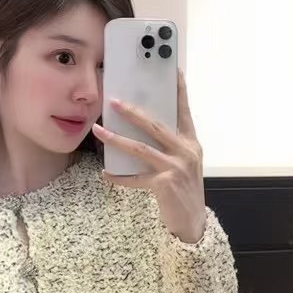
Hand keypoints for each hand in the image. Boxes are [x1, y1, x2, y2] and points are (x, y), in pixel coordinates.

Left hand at [93, 70, 206, 243]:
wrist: (193, 222)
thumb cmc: (185, 190)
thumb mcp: (184, 163)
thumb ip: (170, 145)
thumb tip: (144, 128)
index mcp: (191, 142)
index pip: (184, 110)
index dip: (179, 90)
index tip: (174, 70)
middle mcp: (186, 151)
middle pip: (155, 126)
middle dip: (132, 112)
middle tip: (113, 101)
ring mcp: (176, 167)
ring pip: (140, 148)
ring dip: (116, 139)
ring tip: (99, 131)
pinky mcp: (164, 184)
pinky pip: (135, 177)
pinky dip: (119, 176)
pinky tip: (106, 173)